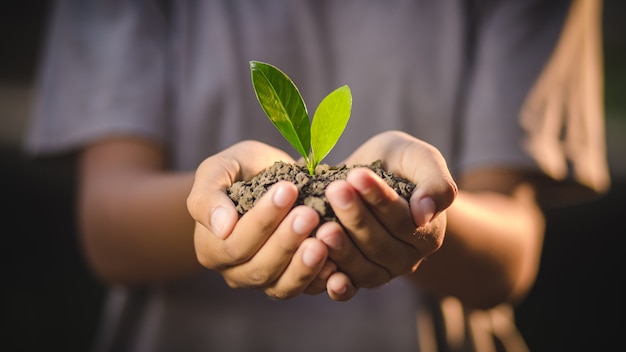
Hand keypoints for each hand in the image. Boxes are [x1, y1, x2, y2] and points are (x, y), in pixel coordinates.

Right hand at [187, 141, 333, 298]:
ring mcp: (267, 281)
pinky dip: (323, 278)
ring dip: (305, 265)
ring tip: (324, 240)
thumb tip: (222, 227)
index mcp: (212, 248)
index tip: (287, 190)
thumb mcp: (218, 170)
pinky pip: (307, 289)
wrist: (269, 177)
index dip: (262, 220)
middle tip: (309, 214)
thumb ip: (208, 197)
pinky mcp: (294, 281)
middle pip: (260, 268)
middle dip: (286, 241)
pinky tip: (337, 262)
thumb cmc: (239, 170)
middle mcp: (236, 272)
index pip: (235, 244)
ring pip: (283, 286)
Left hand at [316, 130, 456, 295]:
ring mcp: (381, 271)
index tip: (357, 175)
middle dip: (355, 218)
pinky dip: (333, 280)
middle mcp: (407, 258)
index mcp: (427, 232)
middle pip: (380, 245)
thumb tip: (424, 214)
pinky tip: (317, 260)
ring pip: (363, 268)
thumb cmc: (398, 163)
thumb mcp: (419, 159)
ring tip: (322, 225)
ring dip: (341, 248)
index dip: (379, 199)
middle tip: (334, 191)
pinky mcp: (355, 279)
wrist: (369, 177)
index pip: (403, 219)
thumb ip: (435, 183)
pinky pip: (347, 287)